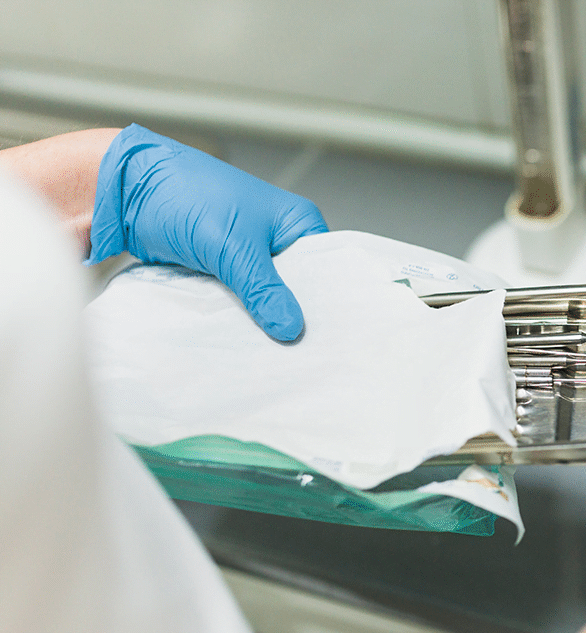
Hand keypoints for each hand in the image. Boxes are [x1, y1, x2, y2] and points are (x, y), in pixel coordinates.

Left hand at [88, 124, 327, 340]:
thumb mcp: (233, 246)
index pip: (326, 271)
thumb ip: (263, 289)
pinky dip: (235, 318)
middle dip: (290, 316)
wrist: (124, 190)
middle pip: (296, 290)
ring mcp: (249, 257)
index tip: (326, 339)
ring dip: (260, 320)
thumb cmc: (185, 195)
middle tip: (297, 354)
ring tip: (270, 354)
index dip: (326, 304)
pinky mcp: (222, 271)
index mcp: (296, 223)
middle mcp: (278, 240)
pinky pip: (238, 302)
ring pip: (264, 299)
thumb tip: (291, 330)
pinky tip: (240, 340)